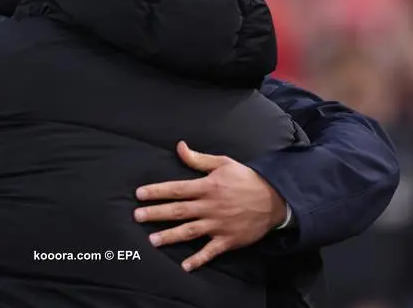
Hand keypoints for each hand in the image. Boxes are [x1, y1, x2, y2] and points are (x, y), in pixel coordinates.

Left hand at [134, 141, 286, 271]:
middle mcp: (210, 207)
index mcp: (207, 187)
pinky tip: (185, 266)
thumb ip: (198, 159)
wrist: (275, 199)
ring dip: (170, 236)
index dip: (157, 191)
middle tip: (137, 217)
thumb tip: (179, 146)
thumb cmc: (246, 179)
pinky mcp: (228, 240)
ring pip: (189, 231)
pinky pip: (210, 251)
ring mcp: (218, 225)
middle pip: (178, 211)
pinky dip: (198, 259)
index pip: (176, 189)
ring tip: (152, 240)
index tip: (139, 194)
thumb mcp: (223, 163)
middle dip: (156, 214)